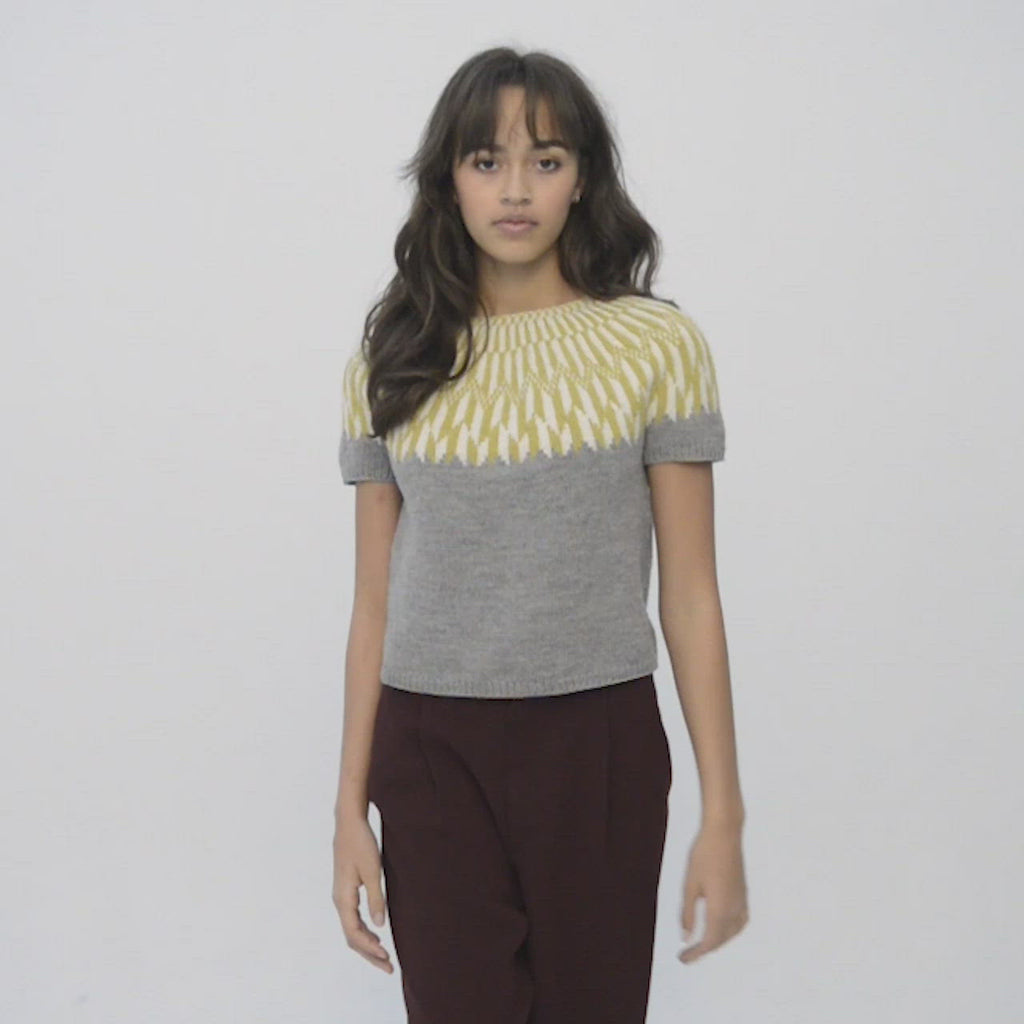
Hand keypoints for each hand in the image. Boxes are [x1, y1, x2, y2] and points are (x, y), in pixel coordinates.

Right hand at [332, 814, 393, 972]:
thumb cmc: (361, 844)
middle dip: (369, 954)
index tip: (387, 957)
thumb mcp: (373, 871)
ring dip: (368, 944)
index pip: (354, 933)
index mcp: (343, 899)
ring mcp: (341, 896)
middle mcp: (339, 901)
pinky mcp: (346, 890)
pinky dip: (364, 931)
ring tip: (385, 956)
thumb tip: (380, 925)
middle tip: (389, 967)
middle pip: (352, 937)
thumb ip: (376, 899)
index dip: (370, 948)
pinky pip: (353, 919)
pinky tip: (377, 933)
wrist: (348, 823)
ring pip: (352, 929)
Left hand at [677, 820, 748, 962]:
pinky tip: (721, 926)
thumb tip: (686, 936)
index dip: (696, 954)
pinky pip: (740, 921)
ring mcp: (742, 900)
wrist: (725, 832)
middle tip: (688, 954)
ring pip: (733, 932)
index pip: (709, 942)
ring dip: (719, 941)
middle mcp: (735, 909)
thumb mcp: (690, 884)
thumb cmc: (703, 855)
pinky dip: (729, 930)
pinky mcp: (744, 892)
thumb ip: (687, 912)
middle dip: (705, 949)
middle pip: (722, 939)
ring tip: (703, 943)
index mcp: (720, 909)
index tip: (682, 959)